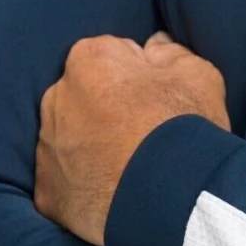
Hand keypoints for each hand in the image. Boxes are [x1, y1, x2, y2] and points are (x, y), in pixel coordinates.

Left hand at [35, 31, 228, 245]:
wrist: (170, 199)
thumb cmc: (184, 130)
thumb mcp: (198, 77)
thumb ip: (172, 53)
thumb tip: (155, 46)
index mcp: (89, 61)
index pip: (113, 58)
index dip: (140, 78)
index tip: (158, 102)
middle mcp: (56, 97)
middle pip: (85, 97)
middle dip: (107, 111)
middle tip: (143, 137)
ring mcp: (47, 147)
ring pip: (70, 139)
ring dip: (92, 148)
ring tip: (129, 169)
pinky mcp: (47, 191)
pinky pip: (63, 181)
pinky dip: (82, 186)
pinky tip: (113, 193)